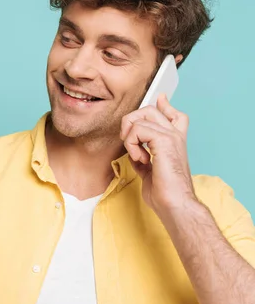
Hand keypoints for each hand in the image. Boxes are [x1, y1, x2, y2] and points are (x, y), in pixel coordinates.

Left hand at [120, 94, 195, 214]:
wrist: (174, 204)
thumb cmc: (164, 193)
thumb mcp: (149, 172)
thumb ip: (143, 158)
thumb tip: (134, 154)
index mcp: (174, 141)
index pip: (173, 113)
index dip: (163, 104)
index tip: (160, 99)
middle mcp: (175, 135)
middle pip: (150, 109)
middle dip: (131, 121)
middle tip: (129, 143)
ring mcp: (171, 136)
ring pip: (140, 117)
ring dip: (130, 138)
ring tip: (138, 155)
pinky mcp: (165, 140)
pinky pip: (138, 129)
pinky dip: (132, 144)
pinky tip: (141, 159)